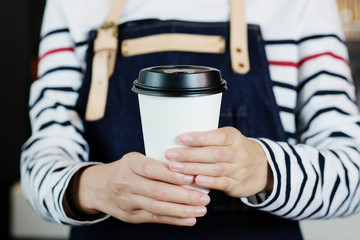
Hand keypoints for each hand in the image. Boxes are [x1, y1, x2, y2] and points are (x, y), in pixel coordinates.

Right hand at [73, 152, 209, 225]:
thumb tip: (190, 170)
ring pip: (158, 207)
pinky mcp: (130, 216)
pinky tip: (190, 219)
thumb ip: (157, 164)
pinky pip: (155, 218)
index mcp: (130, 163)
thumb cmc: (125, 169)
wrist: (97, 187)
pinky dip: (174, 219)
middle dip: (185, 196)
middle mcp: (126, 183)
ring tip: (201, 210)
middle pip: (158, 191)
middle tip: (205, 198)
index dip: (174, 175)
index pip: (153, 169)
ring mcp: (127, 202)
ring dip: (183, 210)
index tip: (193, 176)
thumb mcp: (136, 160)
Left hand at [165, 127, 272, 197]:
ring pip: (215, 169)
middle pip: (213, 153)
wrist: (262, 168)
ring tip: (174, 168)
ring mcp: (239, 170)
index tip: (181, 138)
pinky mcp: (238, 185)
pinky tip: (195, 180)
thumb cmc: (234, 150)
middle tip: (170, 155)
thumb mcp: (228, 139)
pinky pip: (222, 183)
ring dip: (193, 168)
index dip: (200, 138)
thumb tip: (179, 138)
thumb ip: (209, 139)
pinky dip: (208, 182)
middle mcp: (238, 153)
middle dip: (190, 154)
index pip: (218, 136)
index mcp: (234, 137)